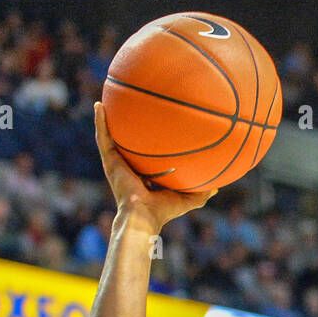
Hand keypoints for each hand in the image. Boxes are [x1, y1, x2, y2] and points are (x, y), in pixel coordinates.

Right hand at [94, 102, 217, 229]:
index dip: (147, 144)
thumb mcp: (186, 199)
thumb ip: (201, 192)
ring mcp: (116, 164)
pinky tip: (98, 105)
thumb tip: (218, 188)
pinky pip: (103, 138)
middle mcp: (128, 168)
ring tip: (103, 100)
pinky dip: (99, 122)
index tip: (152, 127)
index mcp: (143, 175)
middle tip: (128, 108)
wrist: (143, 216)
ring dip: (106, 119)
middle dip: (125, 128)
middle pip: (126, 144)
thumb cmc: (163, 211)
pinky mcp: (110, 162)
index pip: (144, 157)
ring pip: (110, 137)